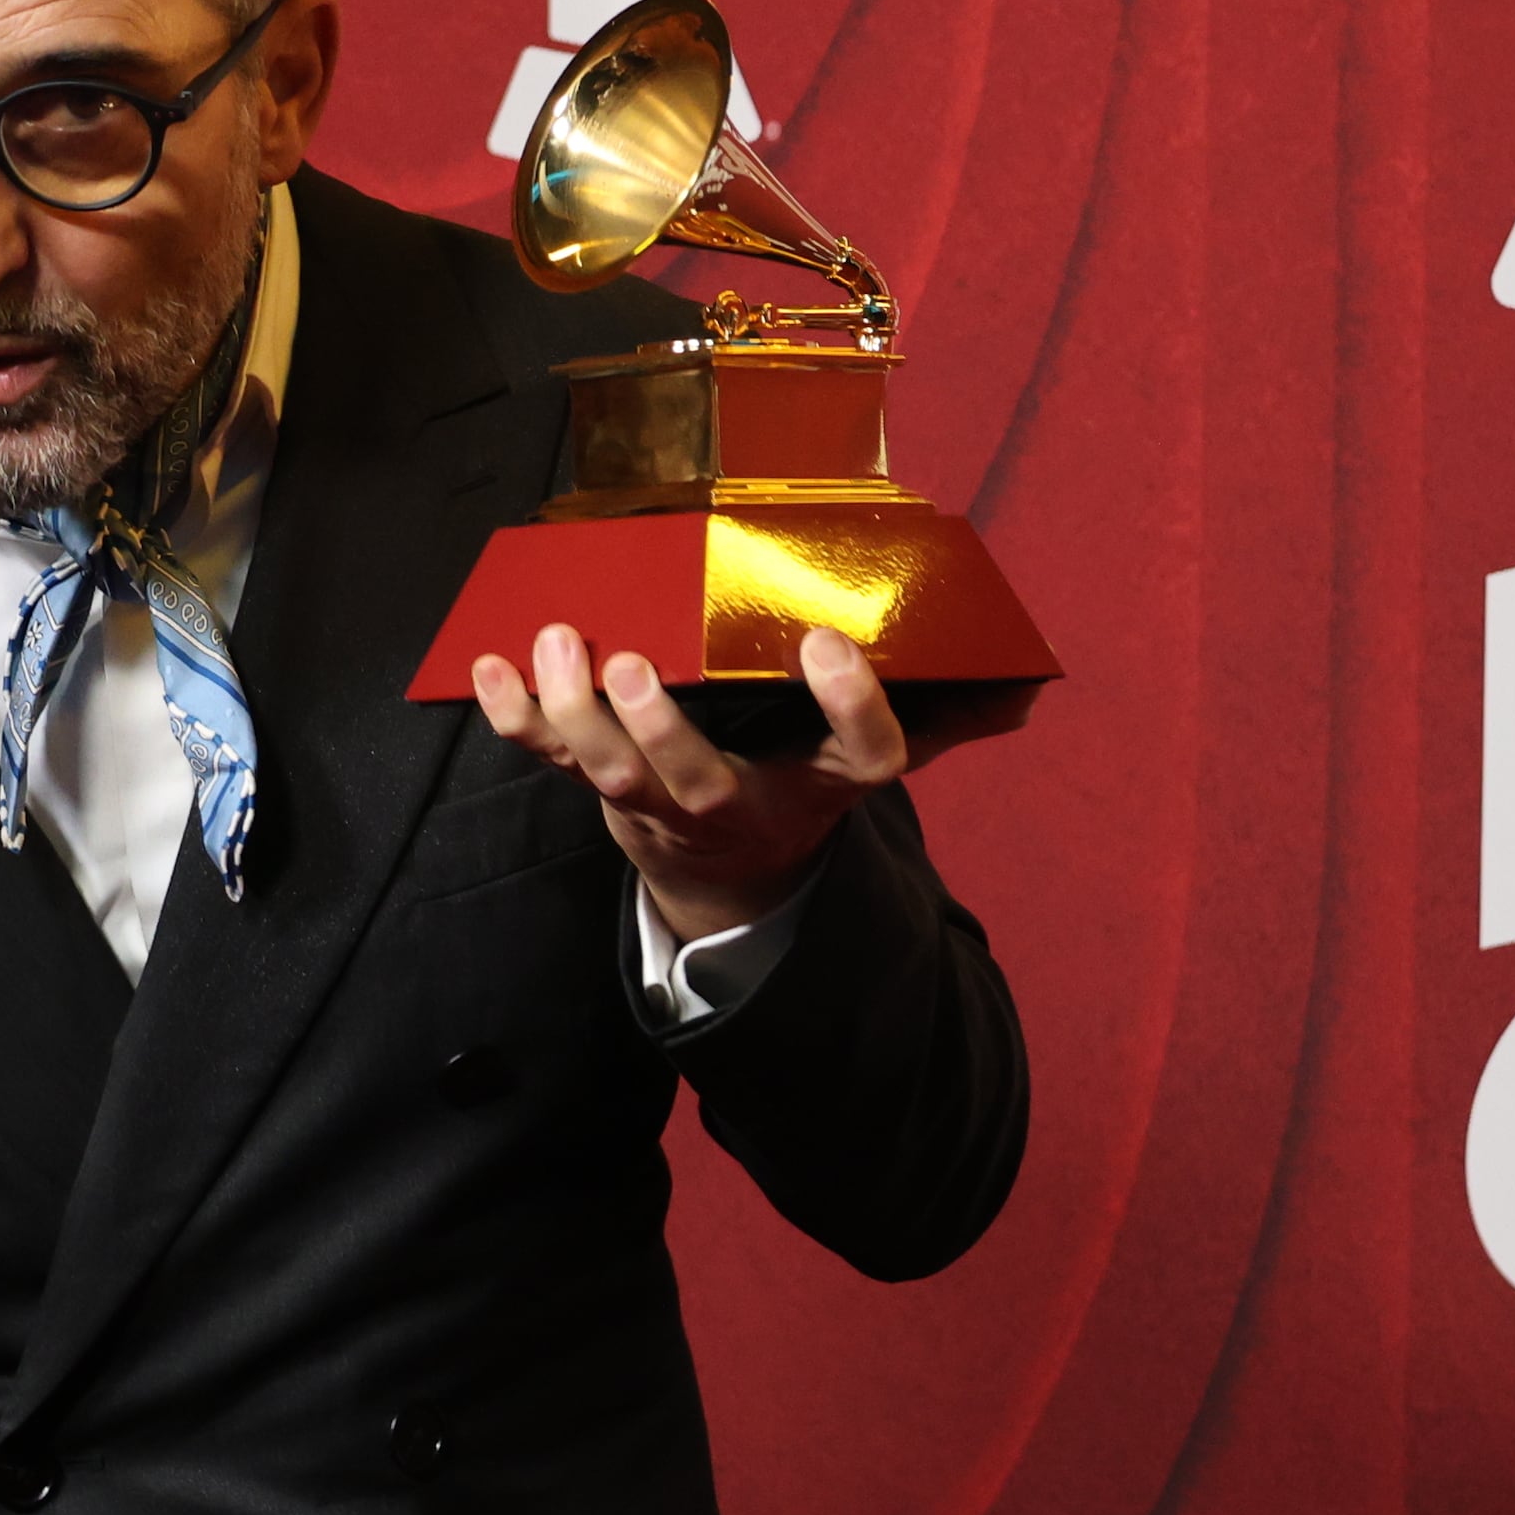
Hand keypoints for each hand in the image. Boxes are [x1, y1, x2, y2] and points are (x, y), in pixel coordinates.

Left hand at [468, 625, 1008, 942]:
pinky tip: (488, 665)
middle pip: (689, 782)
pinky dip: (511, 717)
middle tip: (631, 663)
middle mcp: (732, 803)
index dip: (849, 709)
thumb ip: (942, 721)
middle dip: (655, 728)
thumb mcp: (875, 764)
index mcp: (816, 788)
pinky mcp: (599, 788)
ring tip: (557, 641)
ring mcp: (655, 802)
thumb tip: (1026, 691)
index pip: (855, 759)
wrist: (726, 872)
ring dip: (571, 714)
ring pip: (606, 773)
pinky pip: (545, 759)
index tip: (833, 645)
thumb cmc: (800, 782)